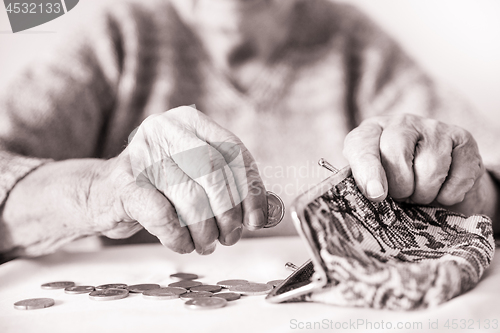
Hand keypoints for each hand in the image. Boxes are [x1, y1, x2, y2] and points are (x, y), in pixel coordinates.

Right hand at [89, 106, 266, 253]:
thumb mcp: (195, 174)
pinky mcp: (125, 183)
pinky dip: (179, 237)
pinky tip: (182, 243)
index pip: (233, 151)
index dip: (250, 189)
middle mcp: (165, 129)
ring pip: (190, 197)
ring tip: (206, 244)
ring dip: (205, 230)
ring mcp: (142, 154)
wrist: (104, 192)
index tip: (255, 219)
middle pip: (214, 172)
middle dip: (228, 212)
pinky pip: (164, 216)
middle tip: (230, 236)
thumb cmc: (159, 186)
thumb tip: (264, 212)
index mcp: (189, 121)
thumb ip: (228, 185)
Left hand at [343, 114, 496, 217]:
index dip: (368, 171)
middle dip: (400, 187)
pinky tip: (443, 193)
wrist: (438, 187)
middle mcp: (401, 123)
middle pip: (397, 154)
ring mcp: (434, 128)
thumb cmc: (396, 186)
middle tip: (402, 196)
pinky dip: (450, 194)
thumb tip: (374, 192)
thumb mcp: (373, 185)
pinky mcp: (463, 139)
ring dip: (425, 193)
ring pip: (430, 168)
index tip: (376, 194)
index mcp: (371, 131)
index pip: (363, 144)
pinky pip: (458, 176)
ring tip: (420, 194)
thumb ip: (367, 185)